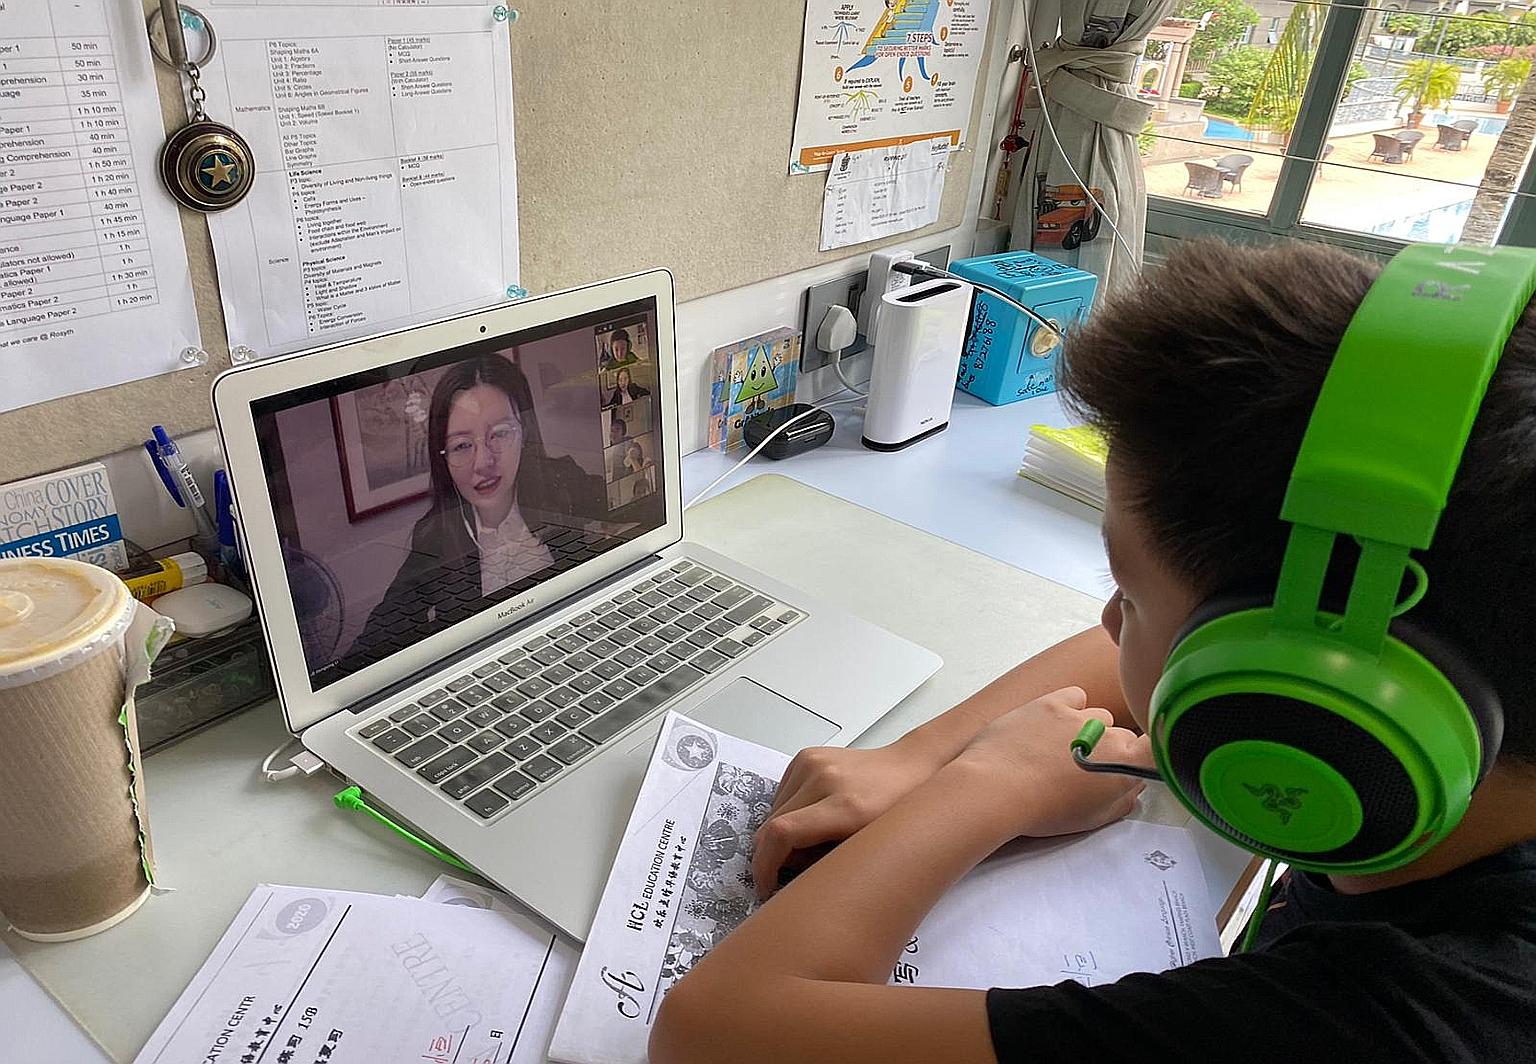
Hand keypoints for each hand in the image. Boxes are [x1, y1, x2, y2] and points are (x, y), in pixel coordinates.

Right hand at [752, 741, 946, 897]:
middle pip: (772, 825)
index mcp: (846, 806)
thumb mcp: (869, 848)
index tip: (767, 887)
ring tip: (808, 843)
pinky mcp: (806, 756)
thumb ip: (827, 862)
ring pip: (772, 811)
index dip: (765, 866)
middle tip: (788, 873)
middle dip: (772, 856)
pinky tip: (810, 818)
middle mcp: (825, 778)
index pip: (783, 833)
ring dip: (779, 834)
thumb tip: (788, 876)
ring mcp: (813, 763)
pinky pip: (780, 794)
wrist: (910, 767)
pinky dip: (786, 813)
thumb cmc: (899, 814)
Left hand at [950, 687, 1150, 839]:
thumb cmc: (1041, 810)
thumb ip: (1121, 800)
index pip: (1157, 749)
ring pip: (1099, 716)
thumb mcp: (1091, 819)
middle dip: (1112, 751)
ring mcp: (1079, 715)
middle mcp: (1108, 734)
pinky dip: (1069, 707)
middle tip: (1086, 770)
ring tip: (1062, 750)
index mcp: (1123, 764)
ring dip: (1089, 729)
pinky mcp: (1050, 702)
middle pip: (1124, 735)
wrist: (996, 788)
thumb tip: (1132, 787)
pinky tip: (1054, 724)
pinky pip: (1075, 697)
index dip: (1154, 754)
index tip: (1142, 762)